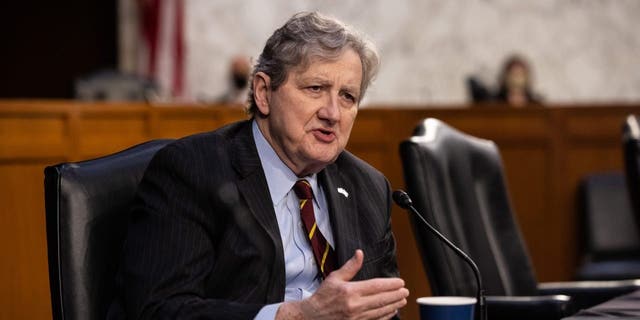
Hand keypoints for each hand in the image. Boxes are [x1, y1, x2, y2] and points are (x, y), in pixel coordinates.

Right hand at [276, 250, 408, 318]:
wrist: (312, 317)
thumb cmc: (322, 297)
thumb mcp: (334, 278)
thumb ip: (350, 267)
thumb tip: (360, 254)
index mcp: (350, 291)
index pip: (376, 286)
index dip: (390, 284)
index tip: (400, 282)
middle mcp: (355, 305)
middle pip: (381, 299)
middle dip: (396, 294)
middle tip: (405, 291)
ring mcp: (356, 317)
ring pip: (380, 311)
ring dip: (393, 305)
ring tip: (402, 300)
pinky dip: (386, 316)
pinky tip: (391, 311)